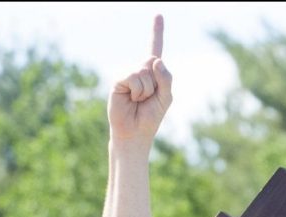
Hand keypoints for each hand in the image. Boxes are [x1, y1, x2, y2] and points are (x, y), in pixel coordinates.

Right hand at [108, 15, 171, 142]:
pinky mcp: (119, 80)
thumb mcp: (166, 98)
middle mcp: (139, 70)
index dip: (156, 32)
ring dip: (146, 90)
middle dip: (156, 82)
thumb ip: (166, 79)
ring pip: (144, 70)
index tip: (159, 14)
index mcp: (152, 73)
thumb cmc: (150, 117)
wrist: (135, 133)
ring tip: (139, 101)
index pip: (155, 49)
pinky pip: (134, 77)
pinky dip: (138, 91)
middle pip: (152, 61)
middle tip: (148, 98)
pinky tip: (132, 100)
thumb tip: (156, 59)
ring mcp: (128, 74)